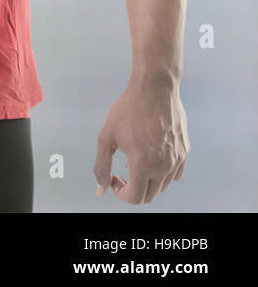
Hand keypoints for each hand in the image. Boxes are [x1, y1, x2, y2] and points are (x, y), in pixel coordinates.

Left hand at [93, 78, 188, 204]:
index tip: (114, 178)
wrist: (154, 89)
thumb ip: (101, 165)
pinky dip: (161, 173)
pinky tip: (150, 157)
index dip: (120, 192)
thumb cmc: (128, 110)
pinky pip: (175, 174)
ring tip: (134, 159)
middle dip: (132, 189)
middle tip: (121, 171)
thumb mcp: (106, 137)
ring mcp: (177, 160)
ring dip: (146, 180)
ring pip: (162, 186)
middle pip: (149, 195)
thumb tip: (100, 189)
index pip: (135, 197)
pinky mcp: (185, 152)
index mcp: (144, 164)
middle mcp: (164, 166)